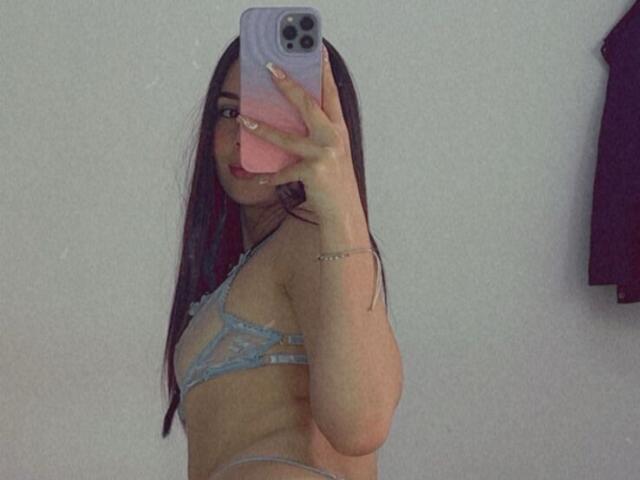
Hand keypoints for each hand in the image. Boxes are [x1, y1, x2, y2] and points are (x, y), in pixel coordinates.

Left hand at [235, 45, 359, 220]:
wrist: (345, 213)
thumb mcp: (333, 154)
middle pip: (308, 104)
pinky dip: (267, 176)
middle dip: (287, 84)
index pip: (331, 94)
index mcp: (340, 131)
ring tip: (245, 119)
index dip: (324, 71)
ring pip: (286, 137)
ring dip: (262, 128)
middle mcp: (334, 138)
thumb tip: (292, 119)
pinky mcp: (313, 172)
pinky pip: (283, 172)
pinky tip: (255, 177)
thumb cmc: (336, 183)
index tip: (316, 50)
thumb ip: (319, 134)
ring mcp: (324, 155)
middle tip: (271, 68)